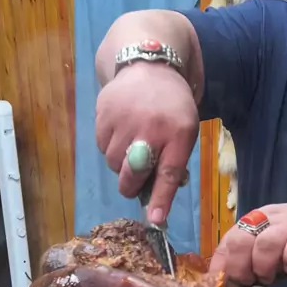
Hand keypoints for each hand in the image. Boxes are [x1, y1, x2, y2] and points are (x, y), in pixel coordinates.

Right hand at [96, 62, 198, 223]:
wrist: (150, 66)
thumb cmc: (172, 108)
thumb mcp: (185, 131)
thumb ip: (173, 162)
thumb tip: (155, 201)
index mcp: (178, 133)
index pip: (169, 172)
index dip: (161, 199)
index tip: (155, 220)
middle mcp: (151, 126)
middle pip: (133, 173)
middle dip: (131, 187)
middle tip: (134, 185)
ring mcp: (125, 119)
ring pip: (113, 163)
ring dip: (119, 165)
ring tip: (131, 147)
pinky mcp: (104, 113)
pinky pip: (101, 146)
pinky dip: (109, 147)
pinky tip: (120, 132)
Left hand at [209, 201, 286, 285]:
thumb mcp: (272, 253)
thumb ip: (253, 265)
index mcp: (254, 222)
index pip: (227, 241)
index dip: (220, 266)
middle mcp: (267, 220)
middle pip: (240, 240)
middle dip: (239, 267)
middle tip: (249, 282)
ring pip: (265, 242)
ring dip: (264, 266)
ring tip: (271, 277)